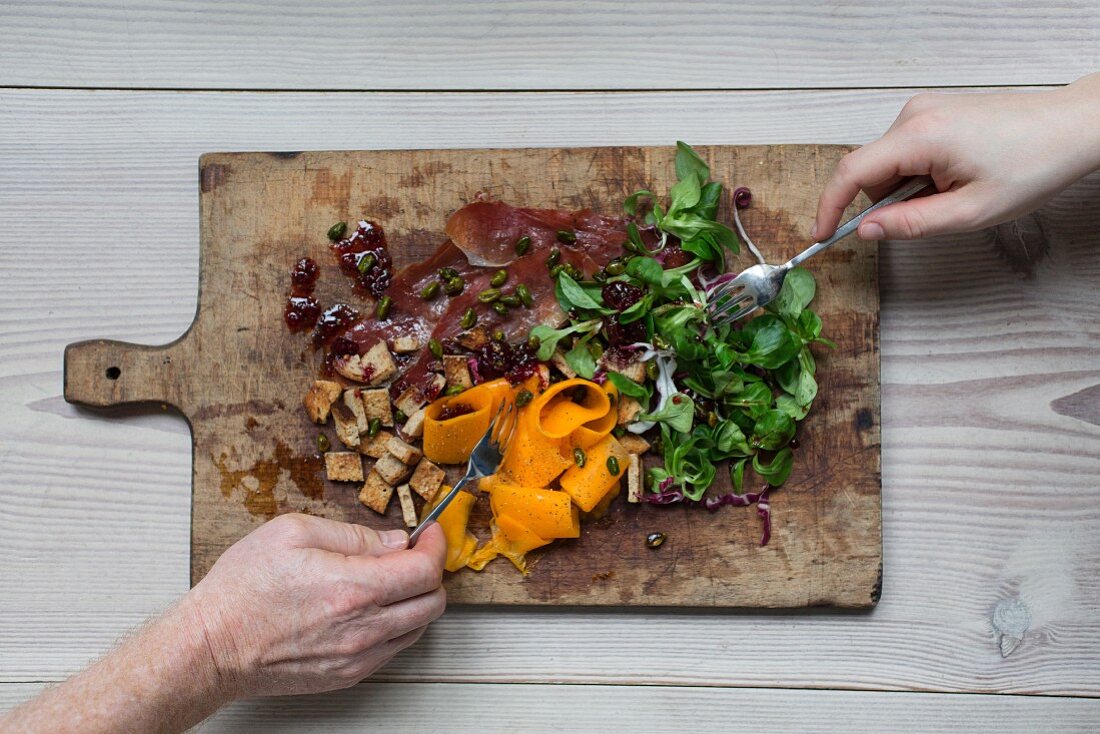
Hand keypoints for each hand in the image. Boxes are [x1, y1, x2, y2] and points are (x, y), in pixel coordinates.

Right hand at [183, 513, 446, 697]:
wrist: (212, 646)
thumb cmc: (243, 589)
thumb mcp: (294, 532)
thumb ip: (354, 535)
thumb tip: (395, 541)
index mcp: (353, 588)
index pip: (425, 570)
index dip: (435, 545)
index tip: (429, 533)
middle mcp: (363, 628)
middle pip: (433, 602)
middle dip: (431, 571)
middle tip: (414, 553)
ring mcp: (357, 657)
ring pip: (419, 627)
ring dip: (417, 599)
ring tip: (392, 578)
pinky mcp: (348, 675)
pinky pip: (394, 648)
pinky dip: (398, 624)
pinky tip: (374, 606)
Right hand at [813, 72, 1099, 240]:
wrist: (1073, 127)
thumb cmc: (1033, 164)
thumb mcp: (970, 211)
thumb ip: (910, 224)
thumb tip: (866, 231)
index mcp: (919, 136)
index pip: (851, 173)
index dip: (829, 208)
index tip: (821, 236)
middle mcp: (913, 114)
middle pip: (869, 170)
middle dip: (886, 202)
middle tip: (932, 215)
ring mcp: (923, 110)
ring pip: (888, 163)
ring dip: (907, 189)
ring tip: (955, 193)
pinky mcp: (934, 112)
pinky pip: (905, 151)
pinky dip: (918, 174)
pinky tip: (955, 177)